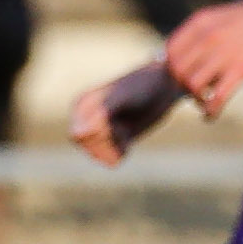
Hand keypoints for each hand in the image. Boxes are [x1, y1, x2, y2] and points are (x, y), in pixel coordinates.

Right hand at [70, 56, 184, 167]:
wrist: (164, 85)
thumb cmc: (141, 87)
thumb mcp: (121, 98)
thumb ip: (100, 115)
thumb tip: (78, 134)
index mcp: (81, 105)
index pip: (79, 136)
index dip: (98, 136)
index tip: (114, 122)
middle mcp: (86, 118)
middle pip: (88, 147)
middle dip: (107, 142)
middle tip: (123, 124)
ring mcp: (100, 129)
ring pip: (99, 155)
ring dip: (115, 146)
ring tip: (126, 127)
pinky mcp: (115, 138)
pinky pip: (112, 158)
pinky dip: (122, 151)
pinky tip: (129, 136)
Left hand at [166, 0, 242, 116]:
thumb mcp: (221, 17)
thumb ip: (200, 33)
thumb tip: (179, 56)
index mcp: (201, 22)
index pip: (170, 50)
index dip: (171, 67)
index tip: (181, 75)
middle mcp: (208, 36)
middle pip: (178, 70)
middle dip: (182, 85)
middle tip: (194, 89)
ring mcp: (224, 53)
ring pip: (192, 85)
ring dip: (195, 98)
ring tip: (204, 101)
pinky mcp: (241, 69)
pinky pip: (216, 98)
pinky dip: (210, 111)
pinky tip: (212, 114)